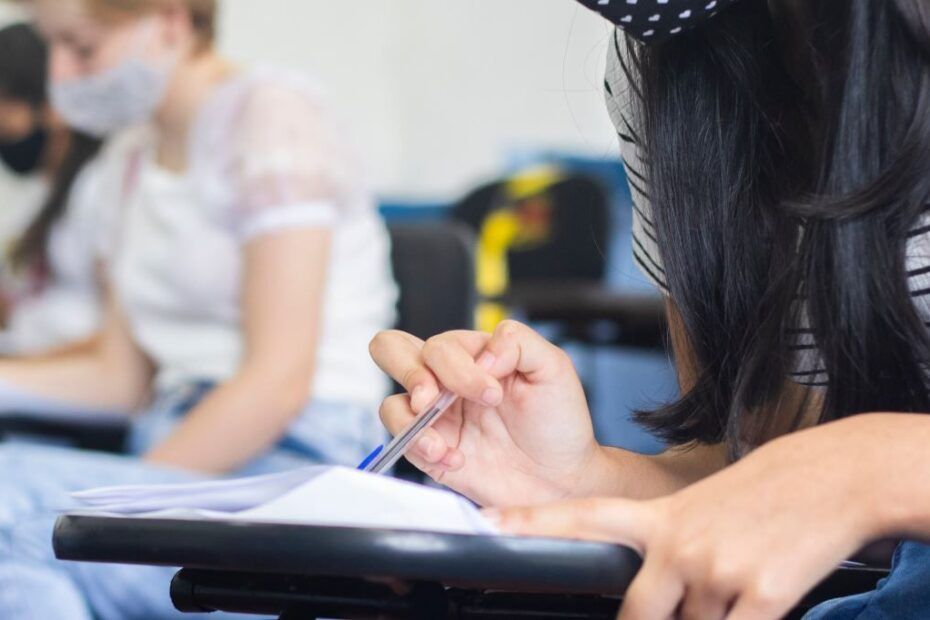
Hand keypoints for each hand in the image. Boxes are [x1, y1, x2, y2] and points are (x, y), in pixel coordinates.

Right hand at [369, 320, 603, 506]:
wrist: (561, 477)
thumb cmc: (558, 421)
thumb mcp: (553, 368)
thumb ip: (518, 342)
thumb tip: (481, 353)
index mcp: (473, 354)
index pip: (442, 343)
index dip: (460, 368)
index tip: (493, 394)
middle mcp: (447, 380)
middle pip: (391, 350)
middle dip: (409, 373)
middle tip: (435, 399)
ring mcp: (436, 417)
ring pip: (390, 403)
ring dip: (413, 422)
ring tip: (444, 444)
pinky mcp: (430, 452)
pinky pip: (402, 443)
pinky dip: (422, 451)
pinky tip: (455, 459)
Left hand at [492, 419, 889, 618]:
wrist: (832, 477)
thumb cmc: (766, 491)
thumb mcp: (701, 506)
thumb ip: (666, 548)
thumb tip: (656, 602)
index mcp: (659, 517)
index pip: (581, 519)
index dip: (530, 525)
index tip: (487, 524)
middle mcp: (677, 544)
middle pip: (638, 614)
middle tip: (682, 600)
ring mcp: (715, 570)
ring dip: (718, 617)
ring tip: (744, 576)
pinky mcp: (757, 595)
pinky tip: (762, 593)